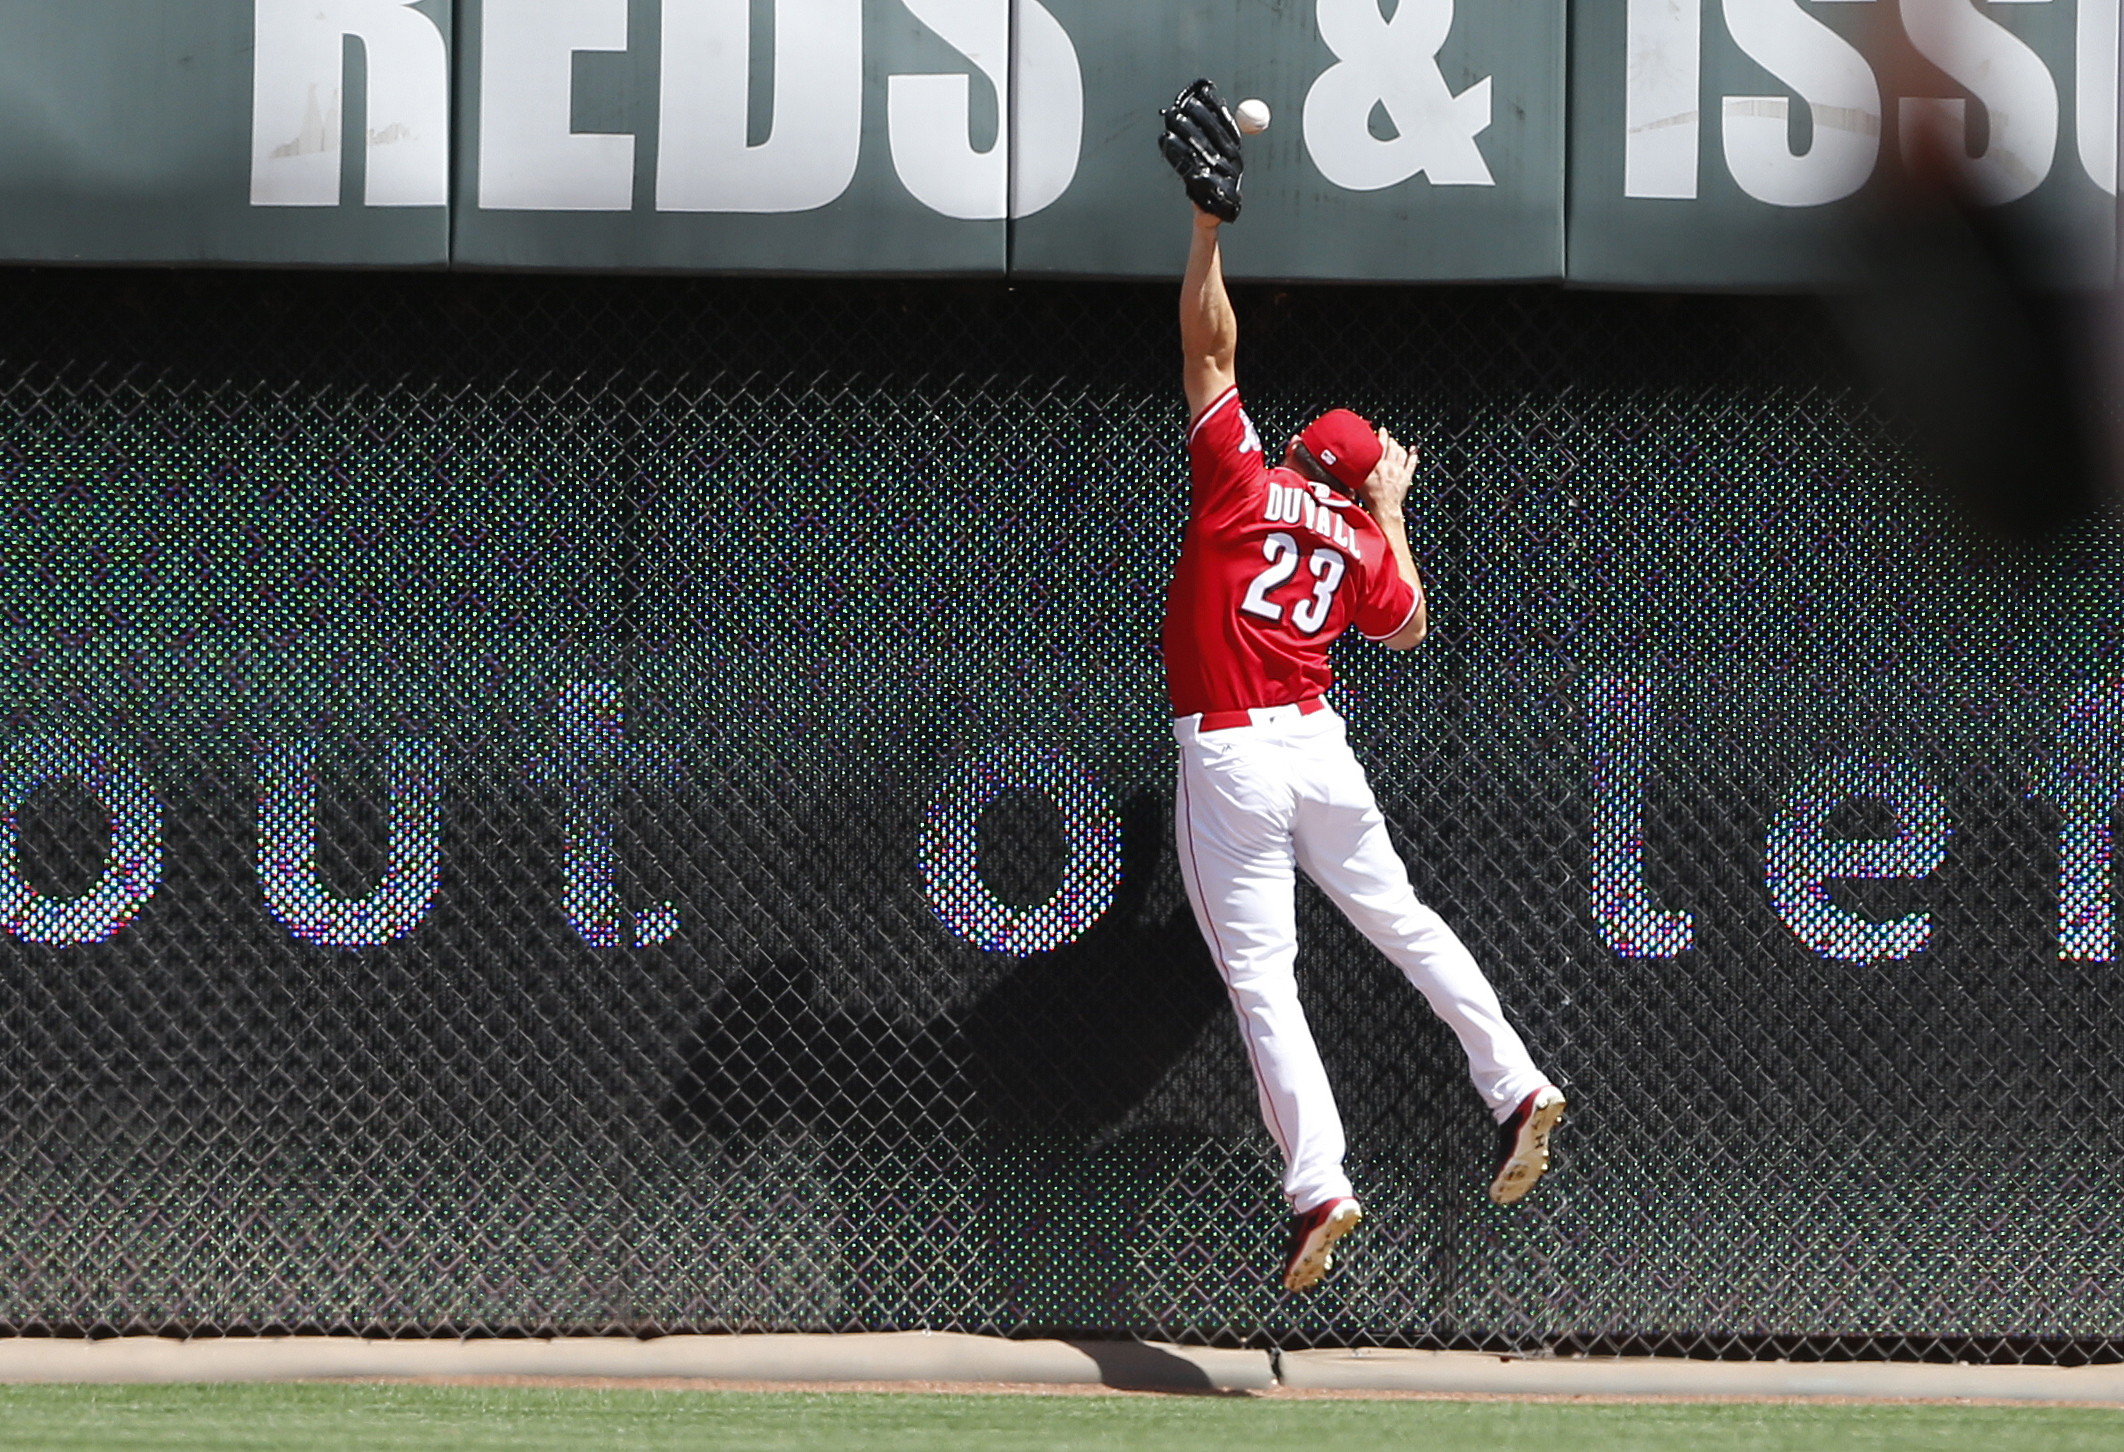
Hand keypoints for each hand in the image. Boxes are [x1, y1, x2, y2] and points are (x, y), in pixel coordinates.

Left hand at [1159, 79, 1244, 222]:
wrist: (1212, 213)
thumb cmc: (1210, 180)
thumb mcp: (1217, 155)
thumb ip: (1215, 131)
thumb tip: (1208, 101)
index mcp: (1235, 151)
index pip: (1227, 123)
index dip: (1216, 105)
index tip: (1205, 89)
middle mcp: (1232, 162)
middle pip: (1214, 133)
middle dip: (1198, 114)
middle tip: (1184, 102)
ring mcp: (1221, 176)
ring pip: (1199, 146)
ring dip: (1184, 129)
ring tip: (1172, 116)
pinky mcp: (1207, 188)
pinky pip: (1188, 165)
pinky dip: (1175, 151)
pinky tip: (1166, 140)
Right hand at [1361, 428, 1415, 518]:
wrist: (1385, 509)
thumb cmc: (1372, 499)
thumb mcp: (1359, 482)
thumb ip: (1357, 471)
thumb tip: (1349, 464)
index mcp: (1378, 465)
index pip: (1382, 445)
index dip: (1382, 436)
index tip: (1381, 430)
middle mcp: (1390, 466)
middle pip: (1393, 447)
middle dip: (1391, 440)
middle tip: (1388, 437)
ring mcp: (1399, 472)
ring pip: (1402, 453)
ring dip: (1399, 446)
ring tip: (1396, 444)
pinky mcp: (1406, 478)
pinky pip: (1411, 464)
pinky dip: (1413, 456)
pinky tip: (1413, 451)